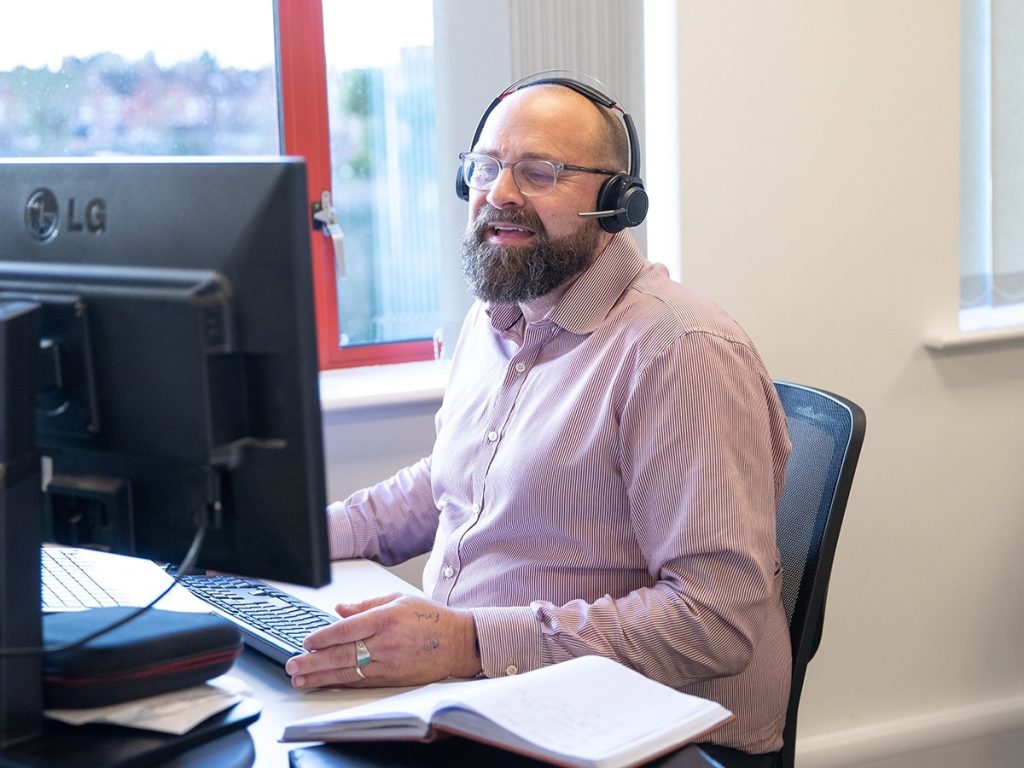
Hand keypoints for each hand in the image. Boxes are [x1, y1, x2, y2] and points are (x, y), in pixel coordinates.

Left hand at [284, 593, 481, 688]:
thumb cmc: (430, 618)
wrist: (458, 642)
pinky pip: (361, 681)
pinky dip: (340, 682)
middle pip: (342, 654)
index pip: (346, 629)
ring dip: (320, 676)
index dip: (323, 637)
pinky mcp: (392, 679)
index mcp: (386, 619)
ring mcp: (389, 664)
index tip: (306, 642)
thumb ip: (366, 605)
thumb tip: (339, 609)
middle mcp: (385, 643)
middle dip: (312, 661)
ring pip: (348, 671)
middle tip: (292, 665)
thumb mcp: (398, 599)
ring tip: (300, 678)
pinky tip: (325, 682)